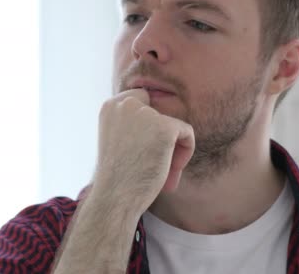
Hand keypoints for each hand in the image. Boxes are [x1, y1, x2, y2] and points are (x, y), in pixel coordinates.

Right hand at [93, 89, 194, 209]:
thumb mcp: (122, 141)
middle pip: (162, 112)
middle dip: (163, 138)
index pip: (144, 99)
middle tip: (155, 164)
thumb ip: (138, 125)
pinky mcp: (164, 127)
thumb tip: (171, 122)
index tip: (147, 148)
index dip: (152, 123)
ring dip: (173, 150)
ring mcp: (145, 114)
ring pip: (175, 125)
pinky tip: (170, 173)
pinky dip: (184, 153)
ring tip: (164, 175)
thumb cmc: (119, 178)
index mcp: (111, 106)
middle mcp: (125, 104)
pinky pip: (187, 133)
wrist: (115, 199)